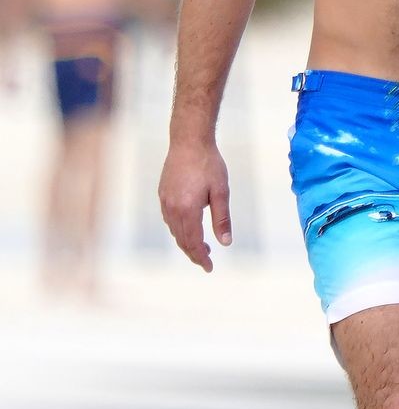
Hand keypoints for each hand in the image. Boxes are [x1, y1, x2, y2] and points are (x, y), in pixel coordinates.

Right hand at [159, 139, 231, 269]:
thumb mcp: (221, 192)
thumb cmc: (208, 164)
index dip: (201, 257)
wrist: (189, 141)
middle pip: (182, 239)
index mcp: (188, 210)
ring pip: (174, 231)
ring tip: (201, 247)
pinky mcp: (163, 194)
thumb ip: (222, 219)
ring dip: (186, 242)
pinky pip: (169, 219)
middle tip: (206, 262)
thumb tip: (225, 242)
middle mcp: (173, 208)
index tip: (209, 267)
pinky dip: (179, 229)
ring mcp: (165, 201)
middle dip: (194, 253)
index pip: (193, 242)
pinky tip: (188, 228)